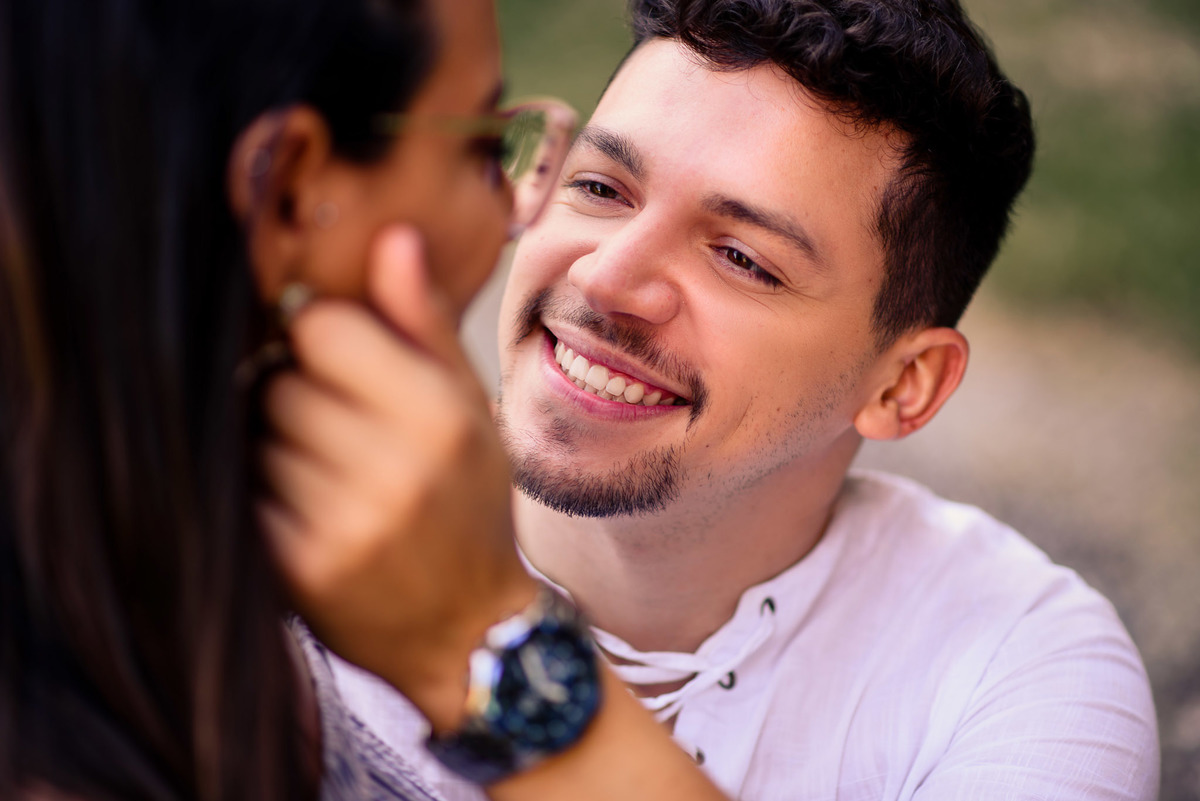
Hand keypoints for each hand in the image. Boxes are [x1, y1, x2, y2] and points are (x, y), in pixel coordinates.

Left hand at [258, 226, 536, 730]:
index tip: (346, 363)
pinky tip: (313, 514)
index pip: (321, 329)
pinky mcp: (298, 567)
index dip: (326, 339)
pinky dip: (269, 497)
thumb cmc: (469, 504)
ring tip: (332, 477)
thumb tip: (392, 236)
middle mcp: (393, 470)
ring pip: (257, 437)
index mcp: (439, 417)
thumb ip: (424, 323)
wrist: (465, 629)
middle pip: (279, 384)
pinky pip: (247, 493)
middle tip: (343, 432)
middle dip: (301, 398)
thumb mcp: (468, 409)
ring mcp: (342, 523)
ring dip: (281, 448)